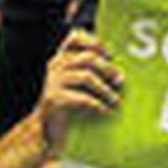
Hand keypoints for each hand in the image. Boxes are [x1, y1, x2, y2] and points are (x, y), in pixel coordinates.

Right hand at [38, 31, 122, 155]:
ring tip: (116, 101)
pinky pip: (82, 98)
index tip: (110, 56)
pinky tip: (105, 111)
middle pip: (88, 57)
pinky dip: (98, 104)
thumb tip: (121, 73)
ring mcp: (53, 82)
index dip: (95, 43)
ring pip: (87, 76)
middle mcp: (56, 66)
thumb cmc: (69, 105)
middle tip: (120, 81)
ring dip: (106, 89)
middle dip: (109, 69)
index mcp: (62, 58)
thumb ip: (92, 71)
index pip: (76, 38)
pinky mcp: (53, 99)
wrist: (46, 129)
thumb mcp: (79, 84)